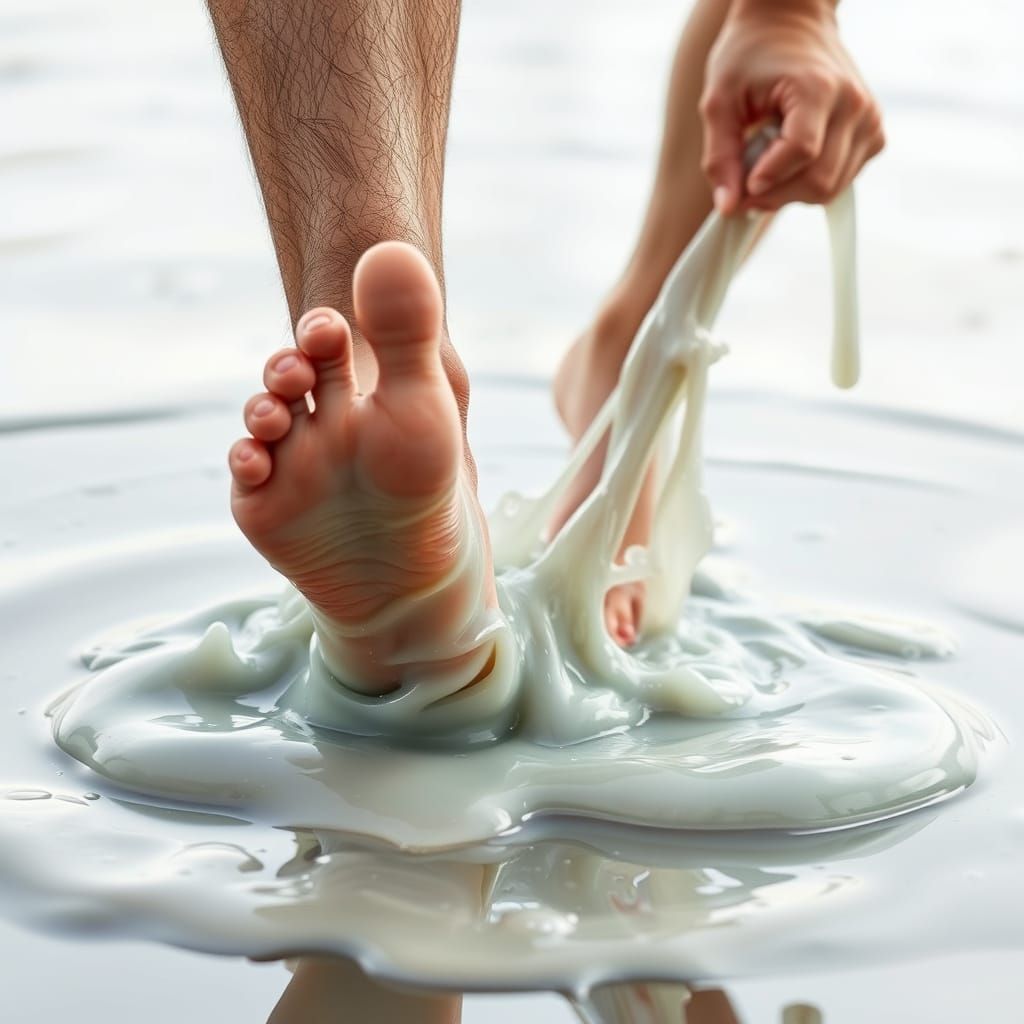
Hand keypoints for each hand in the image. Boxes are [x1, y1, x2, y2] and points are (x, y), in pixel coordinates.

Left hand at [700, 0, 884, 213]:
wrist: (789, 21)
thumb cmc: (750, 55)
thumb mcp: (719, 100)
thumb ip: (720, 156)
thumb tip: (729, 208)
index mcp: (819, 87)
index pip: (801, 153)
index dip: (768, 179)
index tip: (742, 185)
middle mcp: (854, 104)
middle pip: (819, 181)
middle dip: (776, 194)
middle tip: (746, 181)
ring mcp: (869, 119)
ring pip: (831, 189)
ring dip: (791, 192)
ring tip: (767, 164)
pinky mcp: (873, 134)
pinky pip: (842, 182)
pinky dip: (811, 184)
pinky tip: (790, 163)